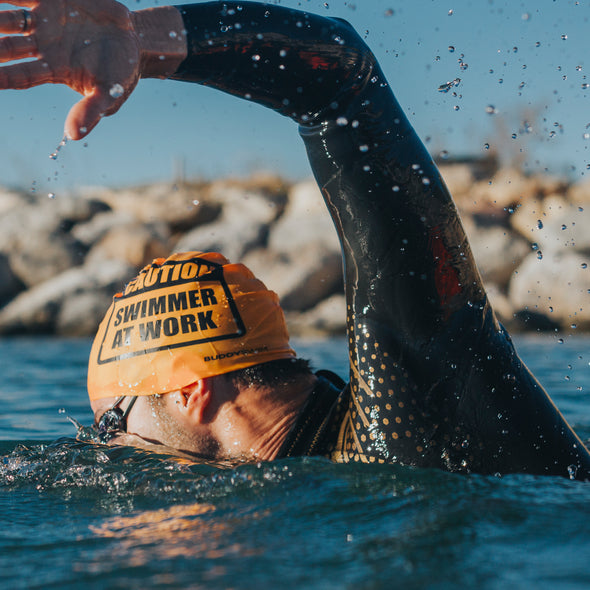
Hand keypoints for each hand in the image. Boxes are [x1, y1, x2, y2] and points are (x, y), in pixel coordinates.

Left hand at [0, 0, 140, 139]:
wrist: (135, 42)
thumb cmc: (120, 75)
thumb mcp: (109, 96)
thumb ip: (90, 112)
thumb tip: (73, 136)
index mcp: (53, 70)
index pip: (21, 76)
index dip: (2, 77)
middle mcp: (43, 46)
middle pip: (8, 47)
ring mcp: (45, 22)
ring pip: (10, 19)